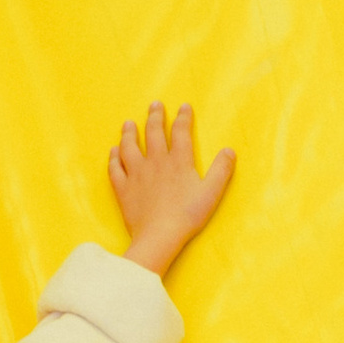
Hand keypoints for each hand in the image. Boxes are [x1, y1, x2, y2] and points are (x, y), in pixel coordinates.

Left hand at [108, 102, 235, 277]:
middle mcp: (155, 161)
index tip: (184, 107)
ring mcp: (137, 174)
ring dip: (129, 133)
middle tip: (155, 105)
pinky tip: (113, 152)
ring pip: (129, 146)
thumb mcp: (211, 194)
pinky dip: (113, 158)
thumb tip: (230, 151)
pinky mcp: (123, 189)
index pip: (181, 131)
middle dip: (154, 116)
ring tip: (128, 124)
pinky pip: (115, 169)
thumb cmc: (187, 217)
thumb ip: (221, 171)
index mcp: (178, 161)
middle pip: (153, 132)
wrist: (159, 237)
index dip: (183, 117)